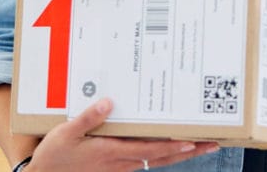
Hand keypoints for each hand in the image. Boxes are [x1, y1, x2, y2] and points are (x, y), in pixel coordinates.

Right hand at [29, 98, 218, 171]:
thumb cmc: (55, 156)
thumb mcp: (66, 132)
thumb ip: (88, 117)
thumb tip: (109, 101)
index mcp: (111, 152)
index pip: (150, 150)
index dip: (172, 146)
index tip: (192, 141)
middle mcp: (121, 161)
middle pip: (162, 157)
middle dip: (188, 151)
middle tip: (211, 144)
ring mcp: (120, 166)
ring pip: (157, 161)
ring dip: (179, 154)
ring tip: (199, 145)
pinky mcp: (115, 168)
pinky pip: (145, 161)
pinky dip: (162, 155)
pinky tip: (170, 149)